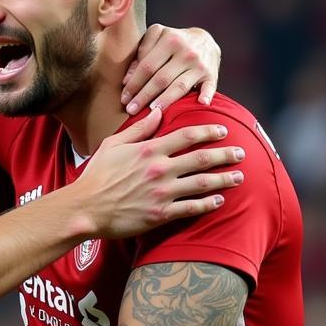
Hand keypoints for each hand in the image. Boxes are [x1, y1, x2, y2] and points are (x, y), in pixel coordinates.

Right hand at [76, 108, 244, 237]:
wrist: (85, 208)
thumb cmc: (96, 176)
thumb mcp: (113, 145)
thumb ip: (138, 129)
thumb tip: (157, 112)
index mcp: (149, 150)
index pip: (187, 136)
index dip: (208, 131)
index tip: (223, 130)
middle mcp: (159, 169)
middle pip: (201, 158)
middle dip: (225, 154)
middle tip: (241, 153)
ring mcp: (162, 193)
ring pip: (202, 183)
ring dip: (224, 179)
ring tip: (239, 177)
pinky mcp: (160, 214)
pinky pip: (191, 208)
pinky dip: (208, 204)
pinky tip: (219, 201)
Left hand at [121, 25, 220, 114]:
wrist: (203, 40)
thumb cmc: (171, 42)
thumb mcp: (155, 39)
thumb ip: (140, 55)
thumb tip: (126, 80)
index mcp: (169, 39)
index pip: (147, 66)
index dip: (134, 84)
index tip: (124, 99)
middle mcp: (186, 51)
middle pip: (161, 78)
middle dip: (144, 96)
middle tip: (131, 110)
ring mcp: (200, 63)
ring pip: (180, 86)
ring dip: (166, 100)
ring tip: (152, 112)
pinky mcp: (211, 74)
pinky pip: (209, 87)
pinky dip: (207, 95)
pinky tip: (201, 104)